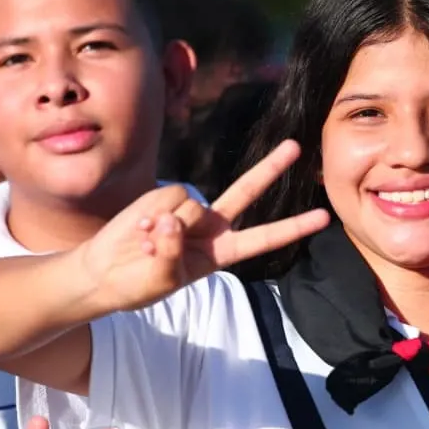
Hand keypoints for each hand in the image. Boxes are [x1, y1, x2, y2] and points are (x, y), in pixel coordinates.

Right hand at [76, 139, 330, 312]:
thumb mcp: (163, 279)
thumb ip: (173, 252)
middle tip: (296, 145)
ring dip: (169, 228)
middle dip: (270, 168)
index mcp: (222, 253)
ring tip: (149, 245)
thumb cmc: (139, 283)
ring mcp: (188, 209)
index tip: (323, 217)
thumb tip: (174, 220)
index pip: (265, 238)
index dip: (293, 227)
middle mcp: (211, 226)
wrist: (104, 273)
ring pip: (195, 205)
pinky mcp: (163, 196)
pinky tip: (141, 231)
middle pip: (247, 192)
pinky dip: (153, 216)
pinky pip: (169, 198)